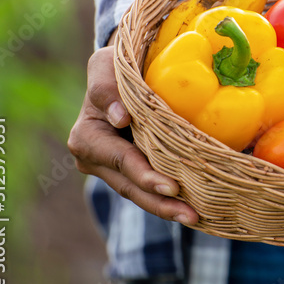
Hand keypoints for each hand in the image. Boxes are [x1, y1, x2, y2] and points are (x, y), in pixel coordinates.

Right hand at [68, 47, 198, 224]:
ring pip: (141, 194)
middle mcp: (96, 160)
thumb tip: (120, 118)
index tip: (171, 186)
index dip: (144, 175)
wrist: (126, 72)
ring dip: (168, 209)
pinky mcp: (134, 171)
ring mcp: (114, 170)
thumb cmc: (117, 66)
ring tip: (196, 218)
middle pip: (131, 187)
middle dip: (160, 203)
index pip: (120, 160)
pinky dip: (170, 200)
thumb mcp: (107, 66)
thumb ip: (107, 88)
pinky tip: (196, 210)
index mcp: (87, 137)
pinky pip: (150, 189)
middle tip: (191, 214)